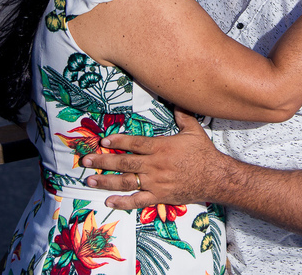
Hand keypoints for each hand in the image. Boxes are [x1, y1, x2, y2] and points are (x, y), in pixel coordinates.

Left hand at [82, 109, 227, 208]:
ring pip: (126, 181)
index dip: (118, 141)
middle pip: (124, 162)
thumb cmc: (204, 153)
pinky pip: (137, 201)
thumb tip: (175, 99)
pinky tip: (109, 201)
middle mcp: (155, 165)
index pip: (135, 143)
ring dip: (106, 181)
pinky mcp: (159, 196)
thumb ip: (182, 115)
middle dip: (103, 161)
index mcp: (161, 147)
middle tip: (86, 160)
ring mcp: (155, 182)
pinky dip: (122, 202)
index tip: (103, 141)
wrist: (216, 177)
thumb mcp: (193, 130)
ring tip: (89, 180)